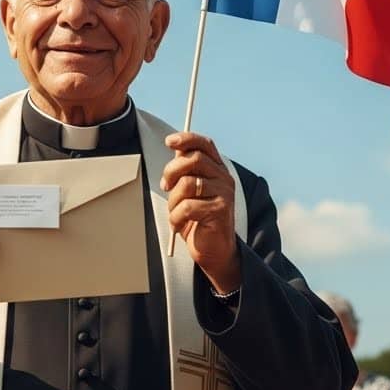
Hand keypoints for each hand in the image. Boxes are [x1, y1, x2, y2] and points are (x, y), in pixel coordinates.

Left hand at [160, 132, 238, 290]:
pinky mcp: (220, 211)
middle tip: (165, 186)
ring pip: (187, 184)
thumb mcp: (190, 191)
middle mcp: (224, 178)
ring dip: (173, 201)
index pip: (205, 144)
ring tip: (175, 212)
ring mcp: (224, 194)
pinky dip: (176, 217)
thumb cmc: (198, 219)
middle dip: (171, 171)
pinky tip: (179, 224)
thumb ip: (186, 170)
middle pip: (193, 160)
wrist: (214, 249)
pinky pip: (187, 207)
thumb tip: (176, 148)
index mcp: (217, 170)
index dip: (187, 139)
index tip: (169, 142)